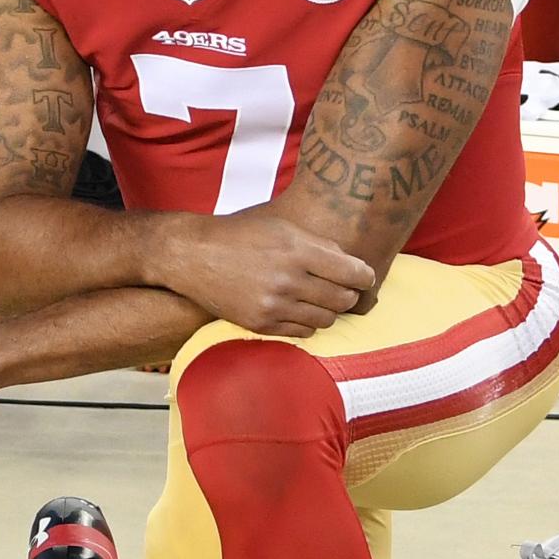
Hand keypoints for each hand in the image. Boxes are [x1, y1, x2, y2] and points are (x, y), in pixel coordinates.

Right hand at [160, 208, 374, 337]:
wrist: (194, 255)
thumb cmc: (241, 235)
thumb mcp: (282, 226)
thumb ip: (320, 244)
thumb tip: (353, 266)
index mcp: (298, 250)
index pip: (354, 273)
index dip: (365, 276)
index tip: (362, 276)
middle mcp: (288, 280)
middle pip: (344, 299)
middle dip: (348, 294)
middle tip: (341, 288)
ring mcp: (274, 305)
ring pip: (327, 319)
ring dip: (328, 310)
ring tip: (318, 298)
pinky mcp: (261, 324)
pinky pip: (304, 332)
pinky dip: (308, 322)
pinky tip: (299, 309)